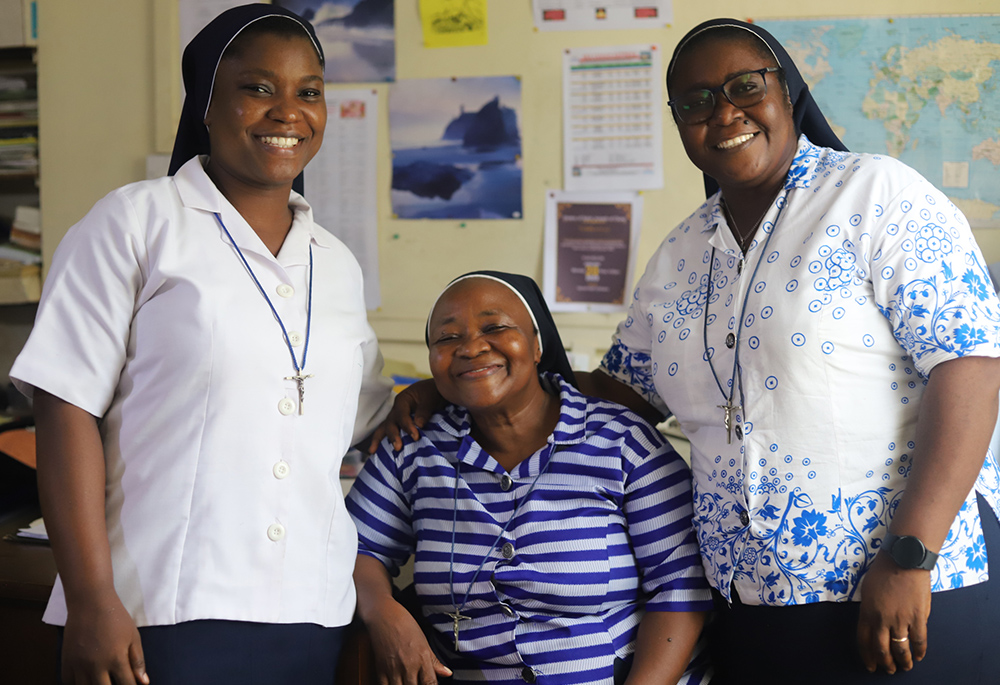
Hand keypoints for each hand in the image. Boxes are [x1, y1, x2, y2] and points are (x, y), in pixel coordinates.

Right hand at [61, 593, 147, 684]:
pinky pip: (68, 682)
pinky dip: (77, 684)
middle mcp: (96, 665)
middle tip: (116, 681)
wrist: (90, 603)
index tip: (132, 684)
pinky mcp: (66, 661)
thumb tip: (144, 682)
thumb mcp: (133, 637)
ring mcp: (79, 665)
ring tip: (102, 681)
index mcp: (116, 659)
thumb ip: (138, 661)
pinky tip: (85, 680)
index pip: (126, 684)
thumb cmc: (116, 618)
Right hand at [364, 598, 451, 684]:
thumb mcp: (424, 642)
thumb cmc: (405, 625)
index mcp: (422, 658)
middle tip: (417, 682)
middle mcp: (409, 666)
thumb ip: (435, 661)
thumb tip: (447, 673)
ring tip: (407, 682)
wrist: (384, 615)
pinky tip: (395, 683)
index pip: (430, 683)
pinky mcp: (380, 670)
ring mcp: (393, 669)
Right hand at [368, 380, 443, 452]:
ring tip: (373, 451)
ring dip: (379, 439)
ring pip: (385, 428)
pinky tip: (379, 452)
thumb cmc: (433, 392)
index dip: (407, 426)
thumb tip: (418, 424)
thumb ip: (424, 410)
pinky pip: (391, 432)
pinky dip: (384, 441)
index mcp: (403, 400)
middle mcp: (397, 410)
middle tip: (398, 447)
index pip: (401, 415)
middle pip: (390, 423)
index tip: (415, 437)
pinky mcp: (400, 425)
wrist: (437, 390)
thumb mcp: (431, 397)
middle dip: (393, 436)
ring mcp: (397, 417)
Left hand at [857, 551, 930, 674]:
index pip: (864, 641)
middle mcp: (882, 620)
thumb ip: (869, 609)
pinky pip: (919, 640)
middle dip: (885, 663)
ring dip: (903, 662)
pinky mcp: (917, 618)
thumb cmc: (883, 571)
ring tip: (905, 667)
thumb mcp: (867, 590)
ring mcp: (900, 620)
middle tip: (889, 670)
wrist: (904, 560)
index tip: (870, 665)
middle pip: (882, 649)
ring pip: (901, 649)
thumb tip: (873, 623)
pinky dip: (919, 651)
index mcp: (867, 612)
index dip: (867, 656)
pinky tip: (919, 656)